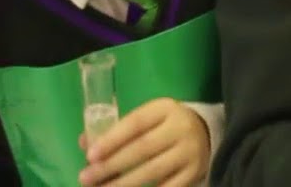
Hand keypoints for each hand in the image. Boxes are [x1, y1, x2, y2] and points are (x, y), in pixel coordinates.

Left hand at [78, 98, 209, 186]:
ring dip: (123, 183)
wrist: (205, 133)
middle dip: (111, 165)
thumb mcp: (146, 120)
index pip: (136, 123)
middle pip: (143, 148)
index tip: (90, 156)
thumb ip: (117, 130)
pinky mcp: (195, 171)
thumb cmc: (164, 127)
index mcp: (165, 109)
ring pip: (154, 170)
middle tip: (86, 177)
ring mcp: (190, 151)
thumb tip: (85, 143)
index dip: (112, 139)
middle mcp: (181, 128)